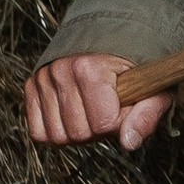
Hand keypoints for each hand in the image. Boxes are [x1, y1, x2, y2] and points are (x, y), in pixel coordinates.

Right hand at [24, 51, 174, 152]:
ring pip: (57, 136)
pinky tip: (72, 117)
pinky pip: (38, 132)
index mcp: (90, 67)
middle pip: (78, 133)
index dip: (118, 122)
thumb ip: (146, 115)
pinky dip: (55, 132)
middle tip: (107, 110)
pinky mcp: (32, 87)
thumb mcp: (151, 88)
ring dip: (76, 132)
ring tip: (90, 111)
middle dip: (98, 130)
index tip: (124, 106)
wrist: (110, 40)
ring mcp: (43, 78)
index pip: (103, 123)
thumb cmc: (132, 68)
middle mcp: (61, 70)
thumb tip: (129, 143)